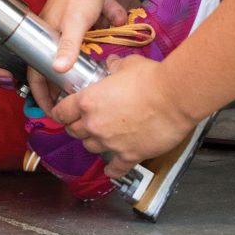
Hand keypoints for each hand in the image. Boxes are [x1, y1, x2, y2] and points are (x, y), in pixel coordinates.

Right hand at [26, 0, 110, 111]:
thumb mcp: (76, 22)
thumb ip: (69, 46)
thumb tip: (58, 70)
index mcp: (44, 33)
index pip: (35, 71)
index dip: (41, 94)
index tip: (51, 111)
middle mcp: (50, 33)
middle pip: (49, 67)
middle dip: (56, 89)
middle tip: (67, 106)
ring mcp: (63, 28)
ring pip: (63, 57)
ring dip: (70, 73)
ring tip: (79, 91)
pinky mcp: (77, 23)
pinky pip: (79, 44)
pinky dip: (86, 54)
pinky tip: (99, 61)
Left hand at [52, 54, 197, 177]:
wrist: (174, 98)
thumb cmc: (151, 79)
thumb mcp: (127, 65)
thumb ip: (114, 66)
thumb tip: (112, 64)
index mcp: (88, 101)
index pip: (61, 112)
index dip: (60, 113)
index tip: (62, 113)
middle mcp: (95, 124)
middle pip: (74, 132)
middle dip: (76, 127)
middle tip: (82, 123)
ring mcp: (111, 142)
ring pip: (90, 148)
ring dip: (93, 143)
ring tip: (101, 138)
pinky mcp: (129, 155)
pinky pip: (115, 169)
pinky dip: (112, 170)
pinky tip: (111, 169)